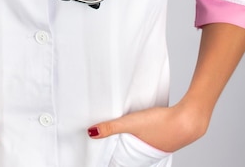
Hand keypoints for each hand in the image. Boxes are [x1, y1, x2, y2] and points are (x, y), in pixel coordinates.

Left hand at [87, 100, 208, 152]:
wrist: (188, 118)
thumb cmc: (162, 123)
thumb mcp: (131, 123)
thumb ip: (111, 127)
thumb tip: (92, 132)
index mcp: (142, 155)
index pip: (125, 162)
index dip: (117, 160)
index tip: (108, 160)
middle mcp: (152, 153)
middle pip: (134, 154)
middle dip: (124, 152)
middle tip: (113, 149)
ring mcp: (162, 144)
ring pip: (144, 146)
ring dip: (136, 142)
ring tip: (127, 138)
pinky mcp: (170, 134)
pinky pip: (155, 137)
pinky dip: (148, 134)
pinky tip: (148, 126)